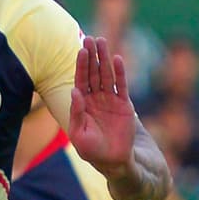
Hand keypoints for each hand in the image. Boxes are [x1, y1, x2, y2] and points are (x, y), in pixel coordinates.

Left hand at [68, 36, 136, 179]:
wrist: (114, 161)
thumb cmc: (92, 150)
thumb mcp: (79, 134)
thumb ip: (77, 113)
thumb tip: (74, 91)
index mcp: (82, 103)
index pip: (81, 80)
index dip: (81, 65)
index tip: (81, 50)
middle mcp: (95, 98)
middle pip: (93, 72)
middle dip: (91, 56)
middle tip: (90, 38)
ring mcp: (110, 99)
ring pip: (106, 75)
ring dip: (104, 58)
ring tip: (102, 41)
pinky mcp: (124, 104)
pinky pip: (122, 85)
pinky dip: (120, 73)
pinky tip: (117, 59)